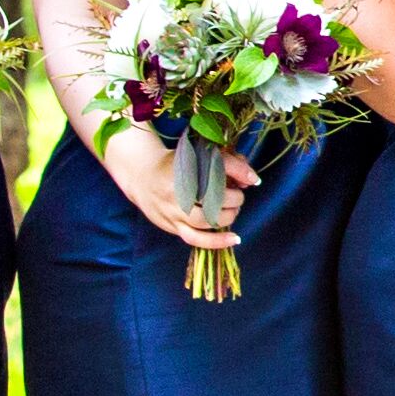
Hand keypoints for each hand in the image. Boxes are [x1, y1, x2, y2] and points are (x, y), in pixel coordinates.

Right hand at [99, 125, 254, 253]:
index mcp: (183, 165)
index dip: (240, 172)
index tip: (252, 179)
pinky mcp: (170, 225)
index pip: (218, 166)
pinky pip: (195, 238)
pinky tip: (234, 239)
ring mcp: (171, 209)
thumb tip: (252, 180)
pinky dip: (217, 241)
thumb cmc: (177, 164)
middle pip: (213, 196)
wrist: (142, 175)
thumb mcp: (199, 154)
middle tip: (237, 195)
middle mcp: (175, 188)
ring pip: (206, 219)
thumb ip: (228, 162)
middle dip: (234, 198)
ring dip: (228, 216)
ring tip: (233, 210)